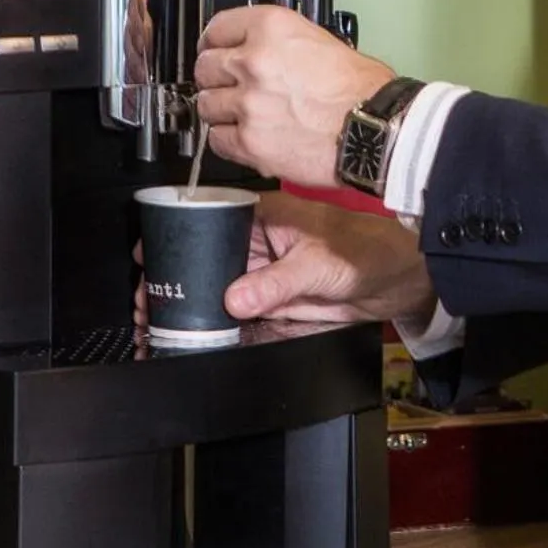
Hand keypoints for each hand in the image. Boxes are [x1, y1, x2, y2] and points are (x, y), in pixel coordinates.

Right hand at [132, 193, 435, 331]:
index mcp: (265, 217)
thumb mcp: (316, 265)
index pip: (211, 223)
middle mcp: (260, 242)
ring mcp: (265, 272)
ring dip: (191, 301)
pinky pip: (238, 310)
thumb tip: (235, 298)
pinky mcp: (274, 299)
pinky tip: (196, 330)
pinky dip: (217, 320)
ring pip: (217, 285)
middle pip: (206, 258)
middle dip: (177, 277)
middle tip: (149, 297)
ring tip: (160, 317)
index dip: (179, 239)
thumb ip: (274, 284)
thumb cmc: (367, 251)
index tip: (152, 257)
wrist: (398, 281)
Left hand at [193, 6, 393, 188]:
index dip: (213, 41)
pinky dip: (226, 140)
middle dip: (214, 76)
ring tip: (239, 113)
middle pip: (205, 66)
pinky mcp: (249, 142)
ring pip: (206, 104)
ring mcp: (248, 104)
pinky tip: (244, 136)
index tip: (213, 48)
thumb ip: (281, 43)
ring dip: (219, 109)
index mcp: (272, 29)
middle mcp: (253, 62)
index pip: (217, 27)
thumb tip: (261, 49)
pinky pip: (216, 140)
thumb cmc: (363, 91)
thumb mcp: (323, 41)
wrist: (375, 132)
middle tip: (226, 83)